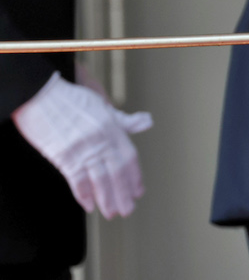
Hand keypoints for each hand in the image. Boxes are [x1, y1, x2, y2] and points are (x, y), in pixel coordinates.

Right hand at [12, 73, 152, 217]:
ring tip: (112, 213)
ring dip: (107, 198)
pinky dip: (84, 194)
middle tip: (128, 210)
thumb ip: (123, 120)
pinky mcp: (64, 155)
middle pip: (117, 171)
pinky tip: (89, 205)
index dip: (135, 176)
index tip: (138, 191)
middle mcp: (100, 140)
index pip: (129, 157)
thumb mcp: (102, 106)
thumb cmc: (71, 99)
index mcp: (112, 128)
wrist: (41, 95)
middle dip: (123, 193)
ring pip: (100, 179)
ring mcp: (82, 148)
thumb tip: (146, 122)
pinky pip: (77, 179)